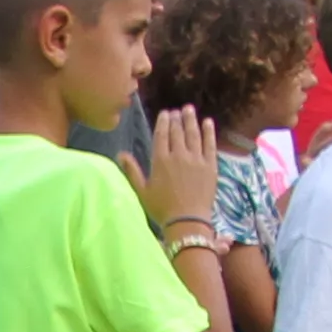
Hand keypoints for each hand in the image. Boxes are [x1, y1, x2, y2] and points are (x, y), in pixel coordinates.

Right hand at [140, 106, 221, 228]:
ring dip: (191, 120)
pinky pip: (210, 144)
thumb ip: (132, 170)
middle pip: (177, 131)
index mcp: (160, 160)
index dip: (163, 121)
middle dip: (177, 118)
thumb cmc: (162, 209)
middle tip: (178, 110)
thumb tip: (121, 154)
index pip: (162, 134)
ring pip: (193, 134)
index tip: (166, 113)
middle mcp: (178, 155)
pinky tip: (208, 122)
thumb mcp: (142, 191)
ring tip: (189, 109)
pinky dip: (208, 132)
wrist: (187, 222)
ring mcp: (196, 159)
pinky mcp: (210, 165)